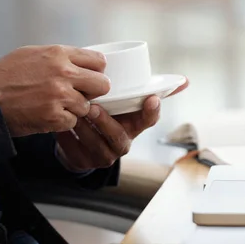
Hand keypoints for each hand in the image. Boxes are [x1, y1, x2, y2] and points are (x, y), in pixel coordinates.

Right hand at [0, 45, 110, 136]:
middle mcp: (63, 72)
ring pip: (87, 106)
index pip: (99, 61)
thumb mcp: (33, 54)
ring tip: (55, 106)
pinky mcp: (54, 116)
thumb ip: (60, 57)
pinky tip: (47, 116)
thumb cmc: (6, 76)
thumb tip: (82, 63)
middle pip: (102, 84)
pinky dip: (62, 122)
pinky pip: (73, 121)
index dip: (96, 72)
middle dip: (94, 92)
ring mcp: (60, 95)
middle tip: (80, 95)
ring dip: (74, 109)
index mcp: (59, 54)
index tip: (89, 78)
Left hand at [56, 78, 188, 169]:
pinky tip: (59, 124)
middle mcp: (122, 145)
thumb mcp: (129, 105)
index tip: (151, 98)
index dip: (151, 112)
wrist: (84, 143)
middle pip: (119, 137)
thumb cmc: (109, 117)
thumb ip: (152, 90)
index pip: (149, 121)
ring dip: (83, 129)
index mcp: (135, 127)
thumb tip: (186, 81)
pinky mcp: (82, 162)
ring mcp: (102, 156)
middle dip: (107, 122)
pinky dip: (65, 137)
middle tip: (94, 107)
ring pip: (94, 144)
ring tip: (73, 113)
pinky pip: (73, 150)